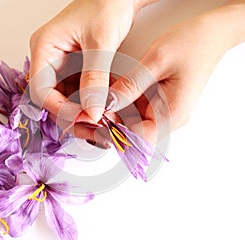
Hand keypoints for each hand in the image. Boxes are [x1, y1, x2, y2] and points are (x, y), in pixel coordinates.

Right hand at [29, 0, 156, 125]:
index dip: (60, 109)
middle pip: (52, 99)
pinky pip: (78, 93)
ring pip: (65, 99)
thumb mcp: (101, 43)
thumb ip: (95, 78)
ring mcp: (61, 65)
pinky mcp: (74, 69)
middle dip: (73, 116)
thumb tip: (93, 112)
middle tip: (96, 128)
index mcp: (44, 48)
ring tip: (104, 123)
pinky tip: (105, 110)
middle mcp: (49, 59)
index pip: (41, 90)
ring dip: (83, 113)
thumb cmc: (106, 5)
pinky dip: (90, 103)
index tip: (84, 119)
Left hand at [109, 1, 244, 143]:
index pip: (140, 138)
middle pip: (134, 130)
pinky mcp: (160, 102)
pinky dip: (124, 99)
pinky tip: (115, 87)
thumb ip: (131, 85)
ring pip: (133, 119)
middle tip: (96, 102)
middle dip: (113, 118)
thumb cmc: (191, 44)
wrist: (210, 34)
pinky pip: (138, 107)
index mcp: (172, 114)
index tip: (98, 116)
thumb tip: (107, 104)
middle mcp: (169, 117)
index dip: (116, 131)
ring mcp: (165, 110)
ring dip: (117, 108)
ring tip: (104, 92)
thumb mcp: (156, 61)